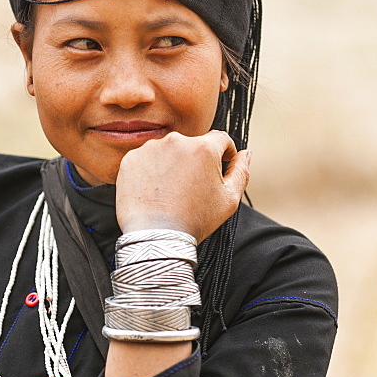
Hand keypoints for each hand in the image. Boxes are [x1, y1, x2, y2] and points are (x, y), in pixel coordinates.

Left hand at [115, 130, 250, 242]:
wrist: (155, 237)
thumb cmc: (195, 220)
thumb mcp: (229, 199)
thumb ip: (241, 171)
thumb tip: (245, 153)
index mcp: (203, 148)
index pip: (220, 139)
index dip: (223, 154)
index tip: (219, 168)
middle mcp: (176, 141)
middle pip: (192, 146)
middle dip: (195, 162)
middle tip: (191, 189)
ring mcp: (150, 148)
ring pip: (167, 152)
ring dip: (171, 165)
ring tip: (170, 193)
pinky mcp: (130, 160)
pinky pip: (145, 160)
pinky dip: (150, 172)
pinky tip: (154, 192)